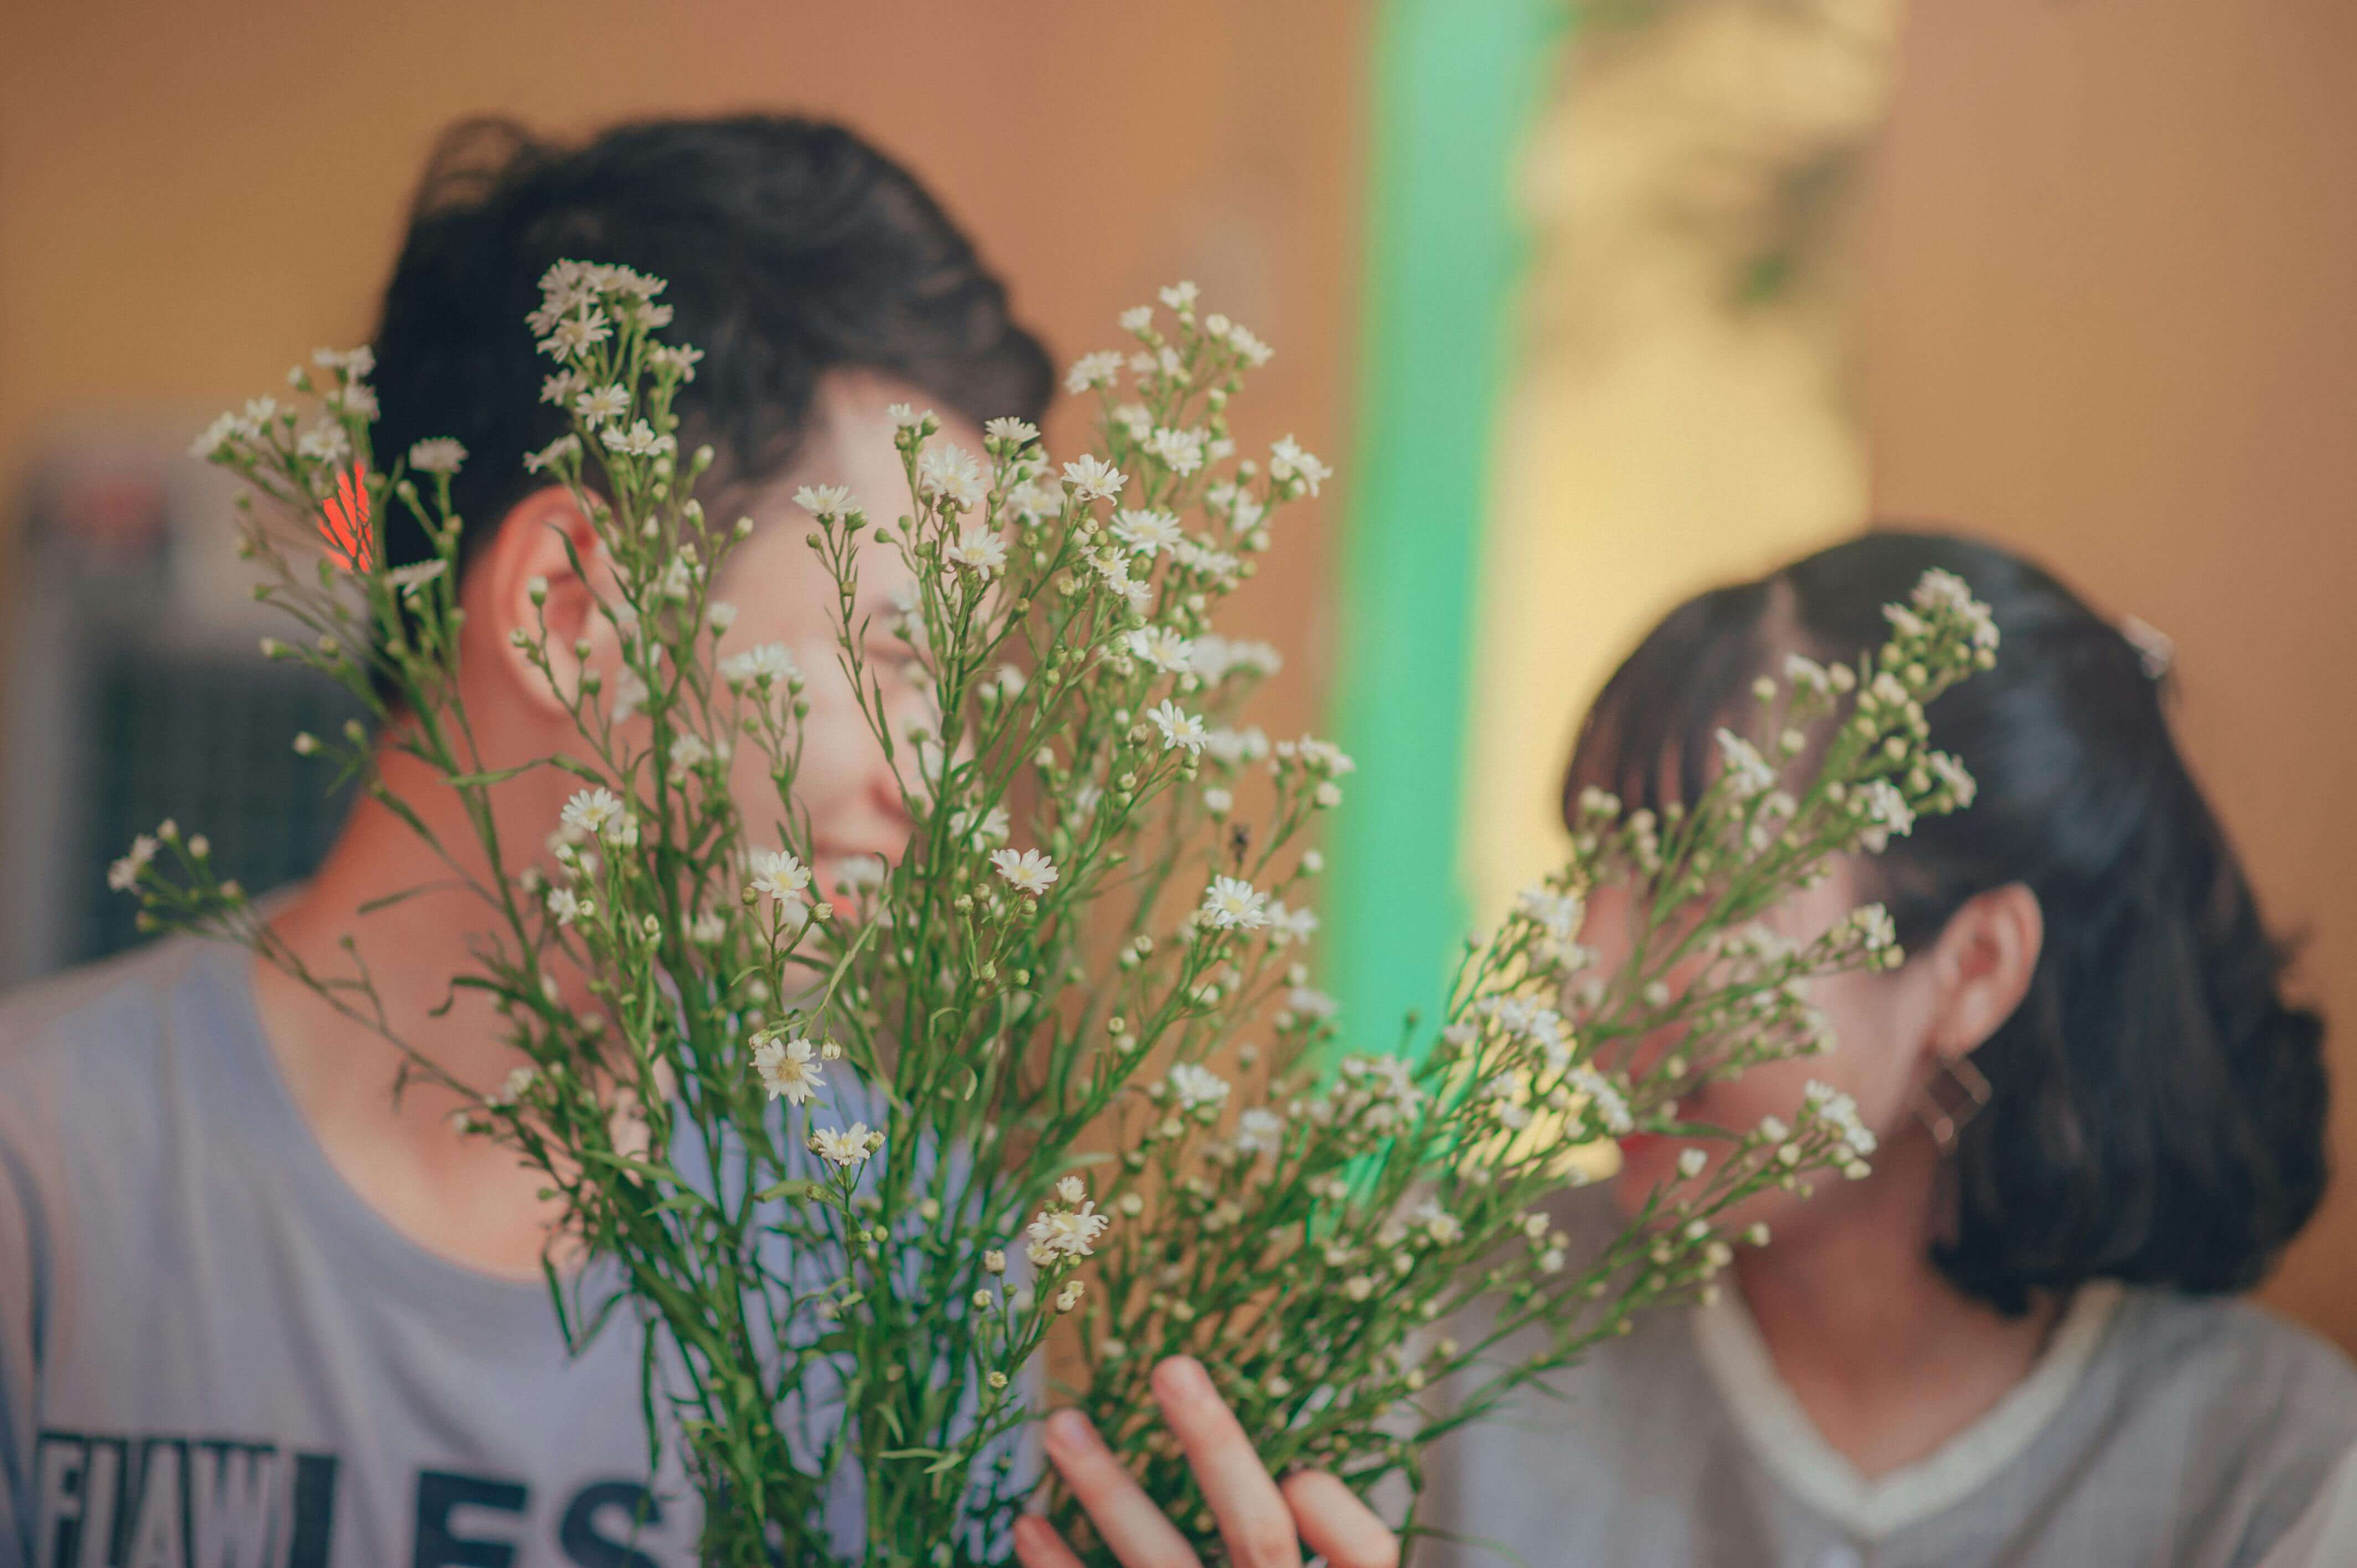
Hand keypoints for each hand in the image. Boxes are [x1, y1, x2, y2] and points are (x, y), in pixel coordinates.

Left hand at [1014, 1355, 1398, 1567]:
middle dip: (1215, 1448)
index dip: (1339, 1519)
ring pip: (1161, 1567)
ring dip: (1109, 1490)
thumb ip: (1331, 1557)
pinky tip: (1028, 1525)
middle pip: (1257, 1541)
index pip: (1366, 1558)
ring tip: (1060, 1424)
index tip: (1303, 1473)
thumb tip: (1297, 1482)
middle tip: (1171, 1366)